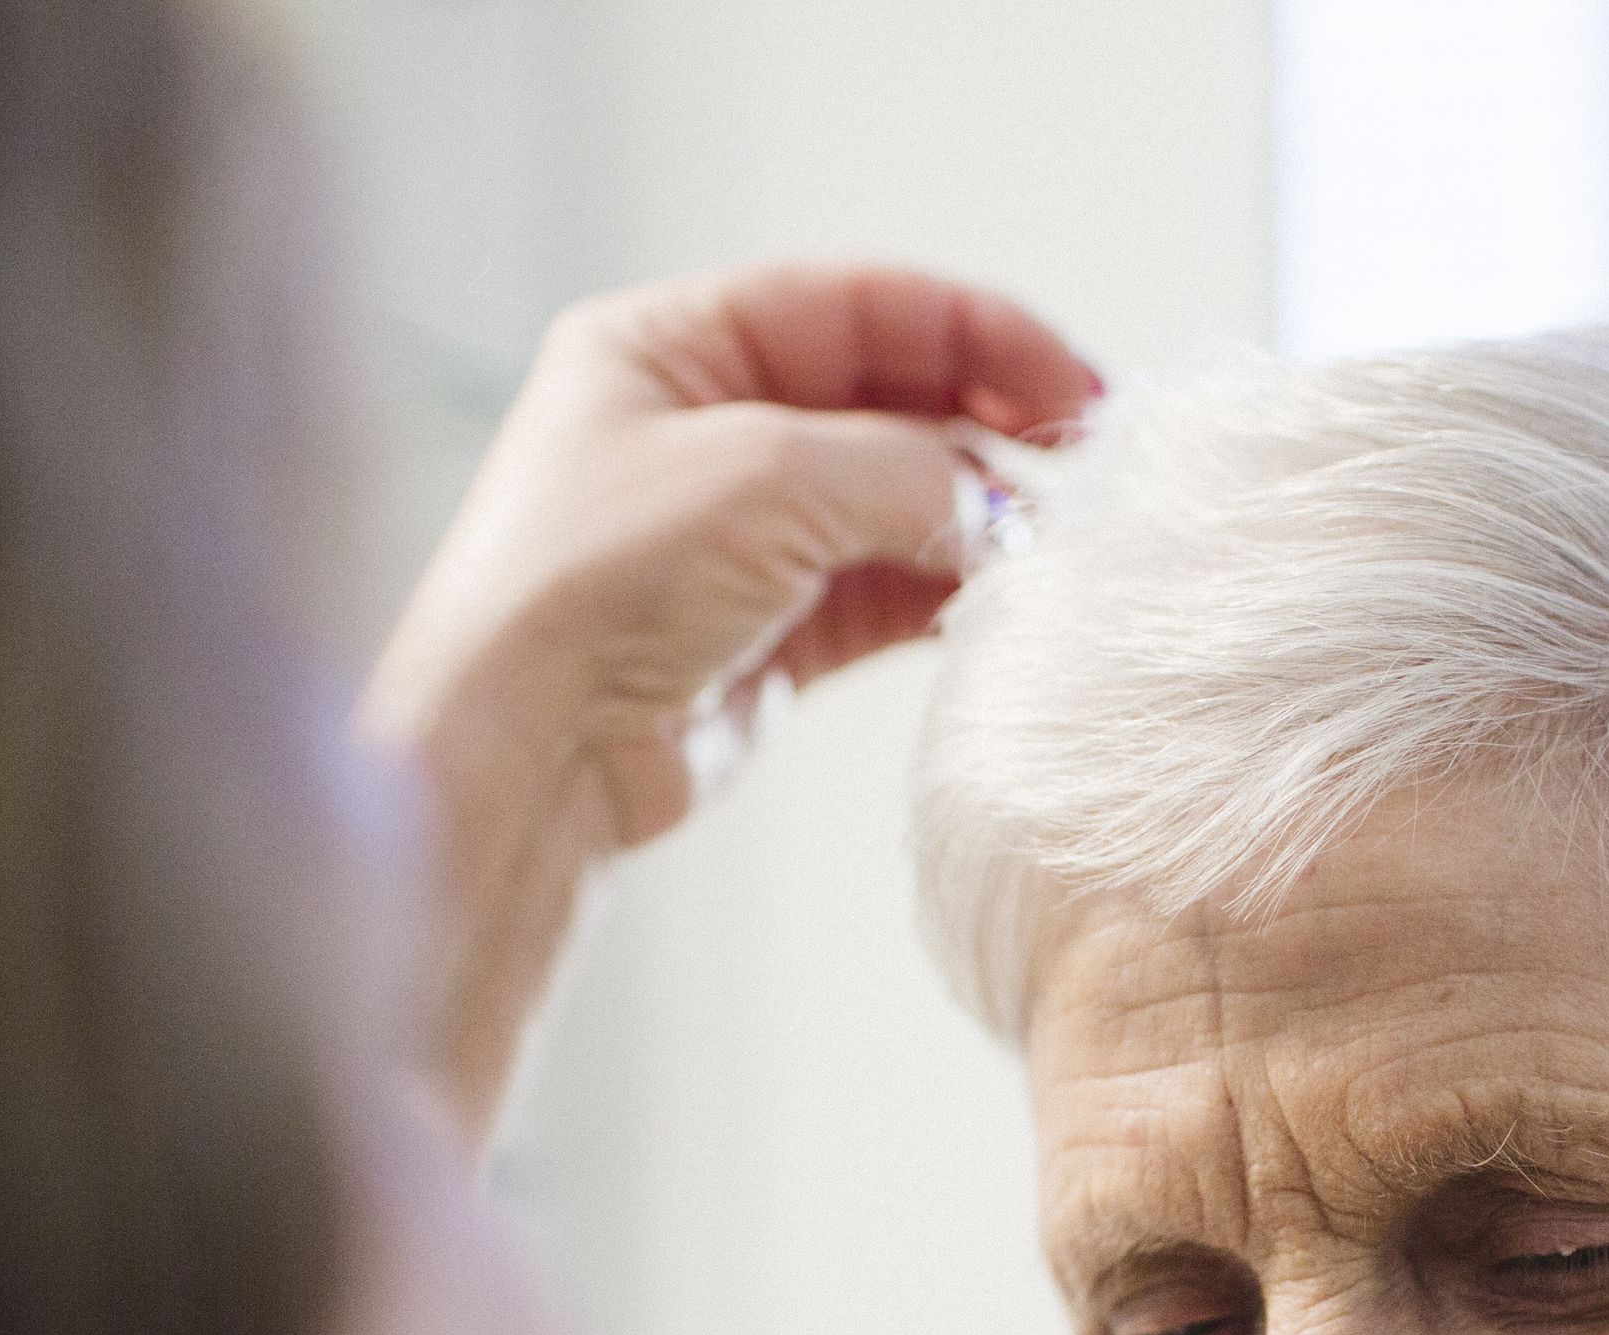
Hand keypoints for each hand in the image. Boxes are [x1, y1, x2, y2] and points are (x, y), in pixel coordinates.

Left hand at [358, 266, 1095, 1139]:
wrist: (526, 754)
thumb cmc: (599, 583)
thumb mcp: (765, 479)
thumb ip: (903, 469)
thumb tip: (1002, 508)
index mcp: (671, 344)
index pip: (857, 306)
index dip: (976, 335)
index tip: (1073, 386)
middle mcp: (700, 427)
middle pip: (882, 399)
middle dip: (985, 428)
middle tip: (1082, 465)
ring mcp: (732, 535)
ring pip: (890, 501)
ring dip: (972, 520)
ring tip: (1049, 547)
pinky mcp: (760, 633)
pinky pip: (878, 592)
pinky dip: (942, 594)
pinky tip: (1000, 601)